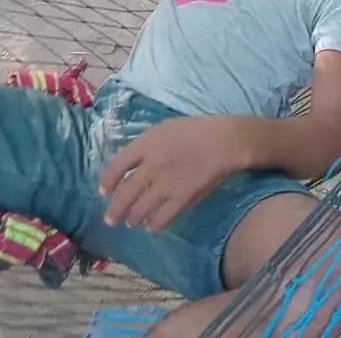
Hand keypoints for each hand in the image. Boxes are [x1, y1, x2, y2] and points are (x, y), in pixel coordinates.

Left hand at [100, 115, 247, 231]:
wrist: (223, 141)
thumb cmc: (194, 130)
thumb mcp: (163, 128)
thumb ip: (145, 145)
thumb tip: (130, 162)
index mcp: (146, 145)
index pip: (116, 166)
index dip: (107, 181)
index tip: (104, 191)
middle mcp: (151, 166)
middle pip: (125, 194)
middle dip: (114, 211)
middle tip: (111, 220)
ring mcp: (165, 185)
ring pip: (140, 210)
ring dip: (133, 219)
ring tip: (132, 222)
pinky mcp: (181, 199)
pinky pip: (161, 219)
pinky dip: (153, 225)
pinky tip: (152, 225)